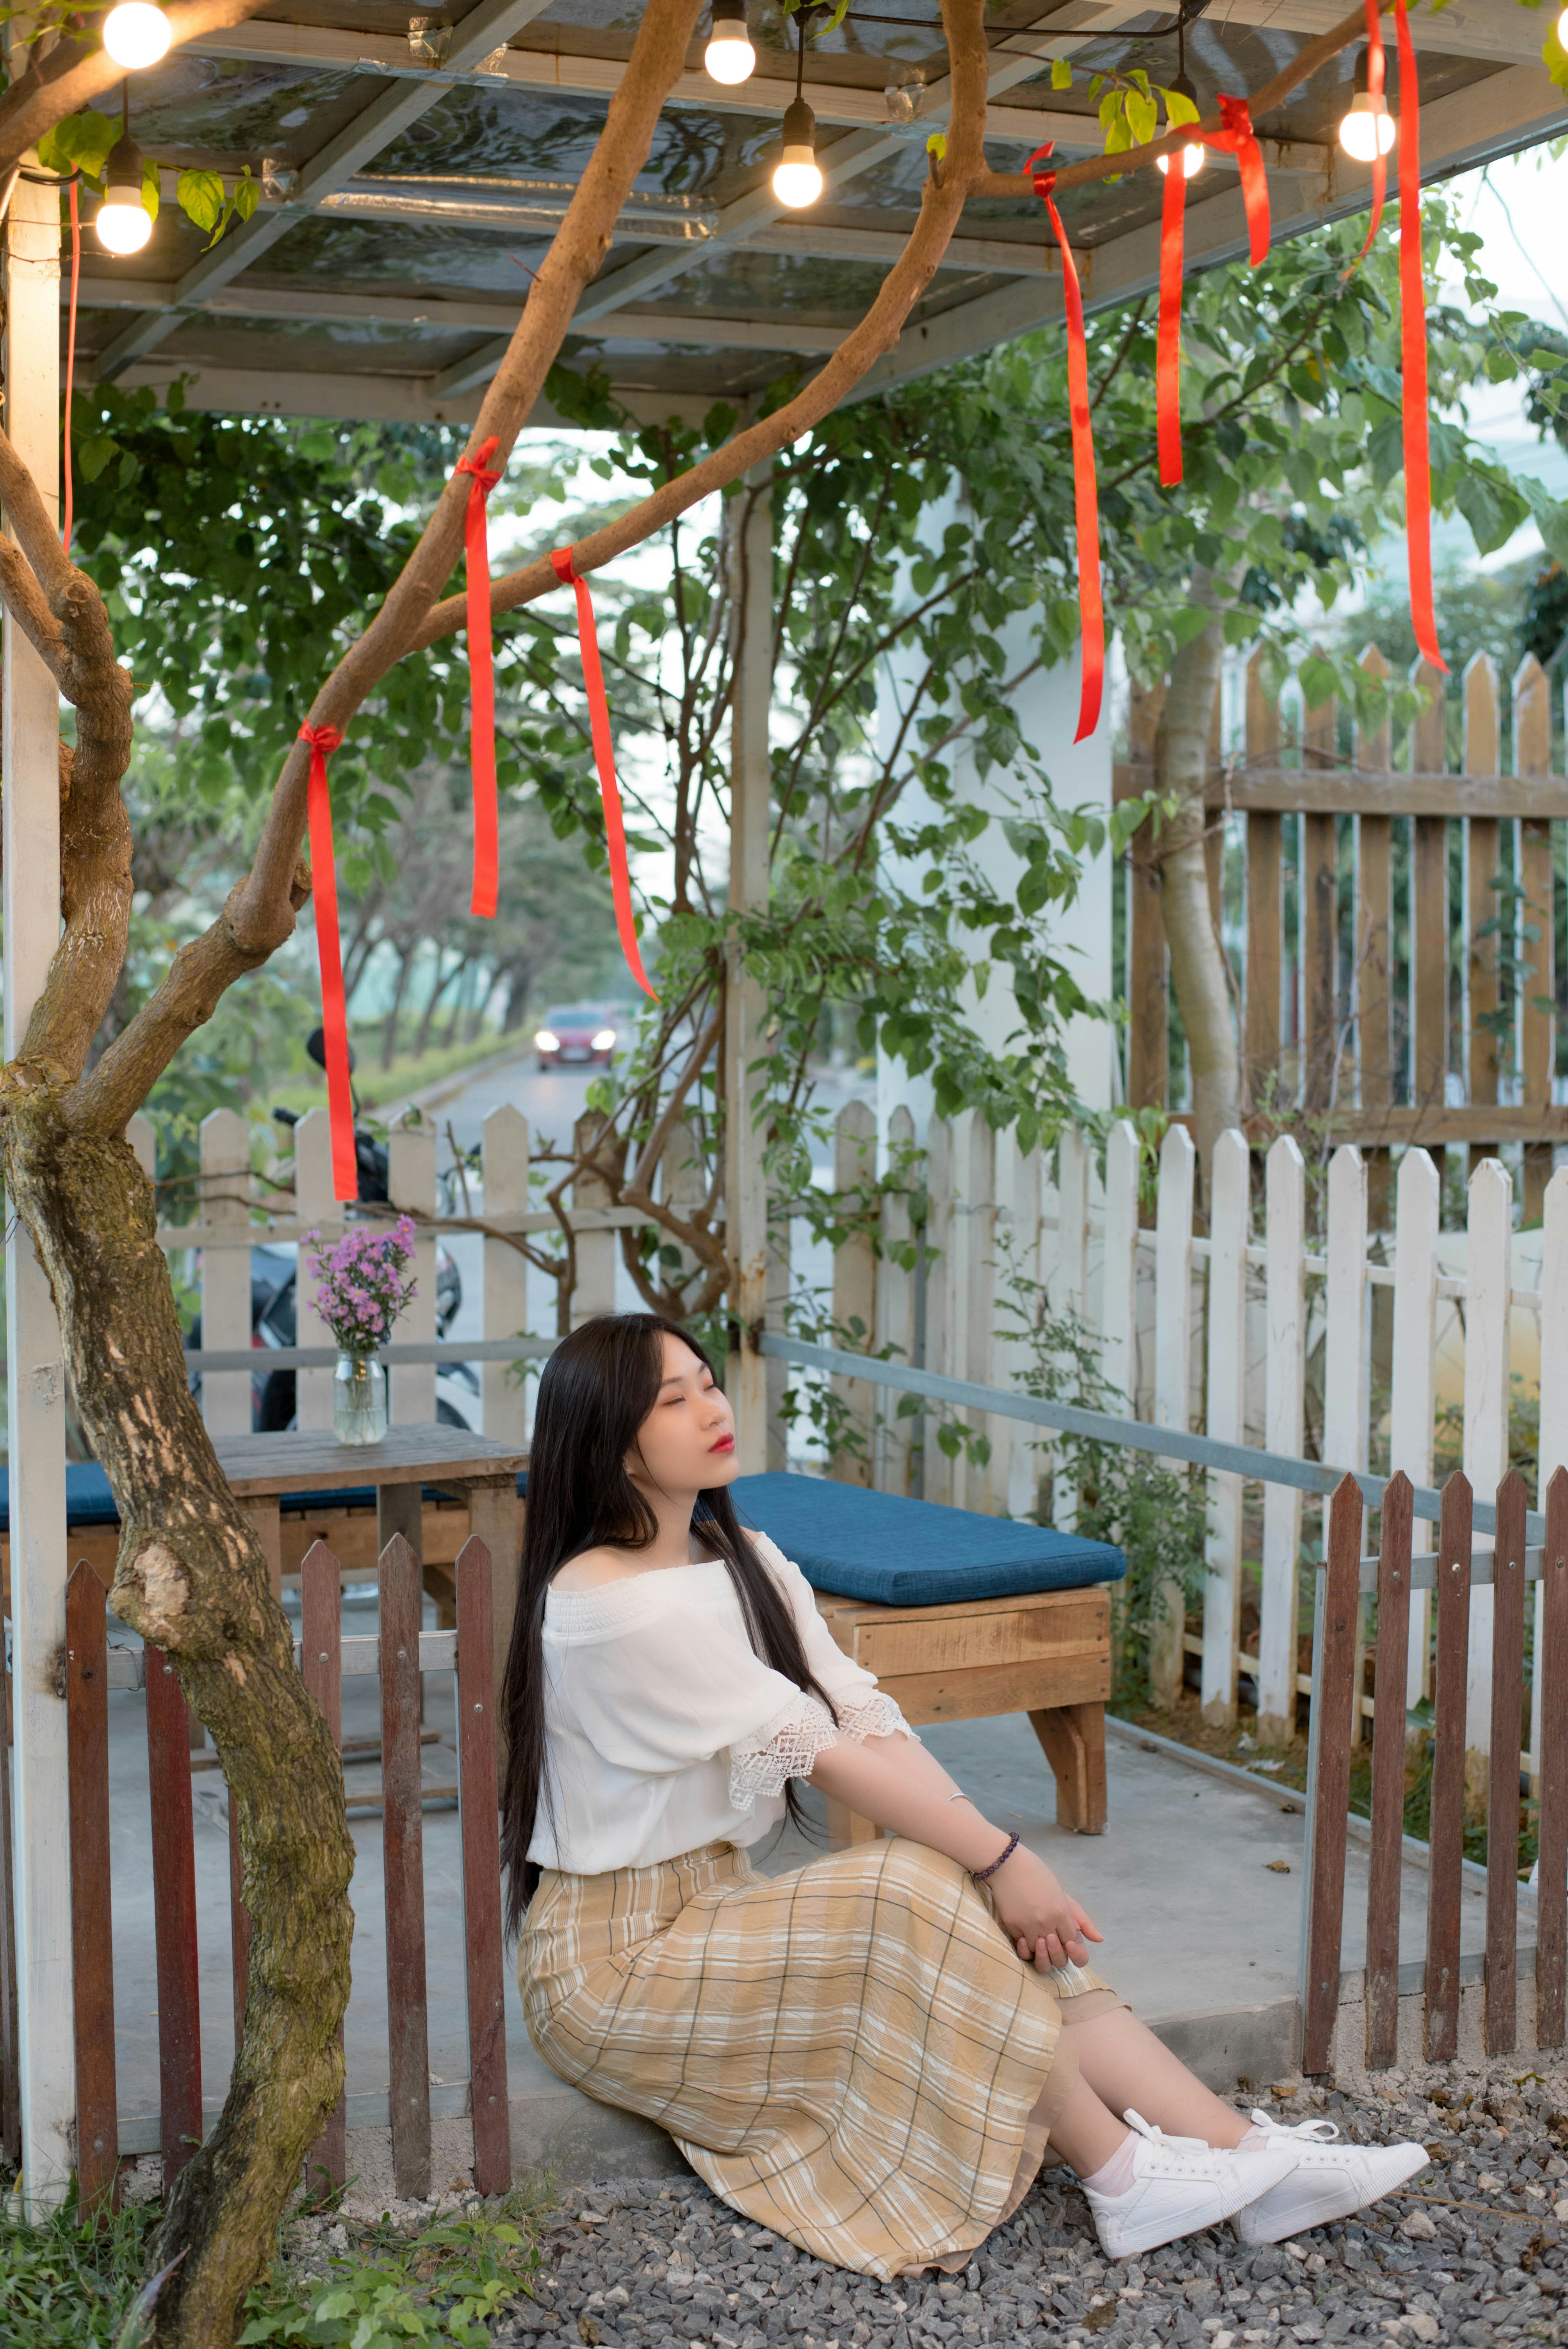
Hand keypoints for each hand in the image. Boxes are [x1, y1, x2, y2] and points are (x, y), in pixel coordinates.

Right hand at [988, 1845, 1102, 1971]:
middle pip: (1057, 1957)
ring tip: (1039, 1939)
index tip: (1064, 1939)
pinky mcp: (1012, 1925)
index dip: (1070, 1947)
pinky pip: (1022, 1946)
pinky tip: (1026, 1935)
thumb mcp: (1064, 1897)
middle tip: (1051, 1940)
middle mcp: (1046, 1921)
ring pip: (1038, 1954)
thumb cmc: (1039, 1877)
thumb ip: (1083, 1920)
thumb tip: (1100, 1939)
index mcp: (1061, 1912)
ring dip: (1040, 1951)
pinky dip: (1025, 1944)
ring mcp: (1028, 1924)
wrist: (1009, 1864)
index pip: (1072, 1944)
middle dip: (1057, 1955)